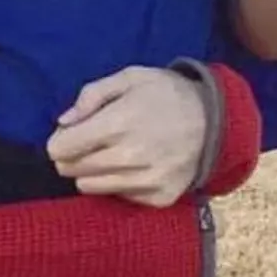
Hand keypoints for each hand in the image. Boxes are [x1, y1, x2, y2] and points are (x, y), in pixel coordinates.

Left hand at [46, 66, 207, 206]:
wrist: (216, 121)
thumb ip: (91, 96)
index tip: (68, 135)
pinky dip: (119, 183)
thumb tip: (63, 122)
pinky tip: (135, 166)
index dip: (59, 141)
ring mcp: (145, 181)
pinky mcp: (158, 198)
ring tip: (112, 154)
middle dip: (72, 156)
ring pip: (89, 187)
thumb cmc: (167, 95)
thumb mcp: (130, 78)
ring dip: (92, 172)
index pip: (61, 149)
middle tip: (90, 143)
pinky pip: (118, 196)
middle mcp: (129, 157)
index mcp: (118, 124)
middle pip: (71, 170)